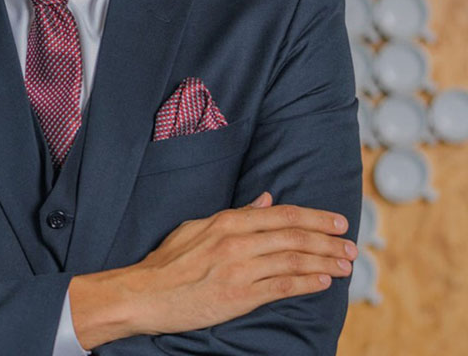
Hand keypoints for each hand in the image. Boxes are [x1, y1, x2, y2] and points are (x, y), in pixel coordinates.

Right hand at [69, 191, 357, 349]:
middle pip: (293, 236)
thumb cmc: (169, 260)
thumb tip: (266, 199)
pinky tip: (323, 281)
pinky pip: (281, 287)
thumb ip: (236, 213)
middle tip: (351, 244)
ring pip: (292, 260)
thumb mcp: (199, 227)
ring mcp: (239, 269)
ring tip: (345, 264)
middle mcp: (236, 241)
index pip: (281, 214)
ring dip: (324, 261)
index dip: (313, 217)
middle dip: (326, 239)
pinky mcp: (239, 296)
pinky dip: (306, 282)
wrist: (146, 293)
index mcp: (227, 221)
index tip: (337, 221)